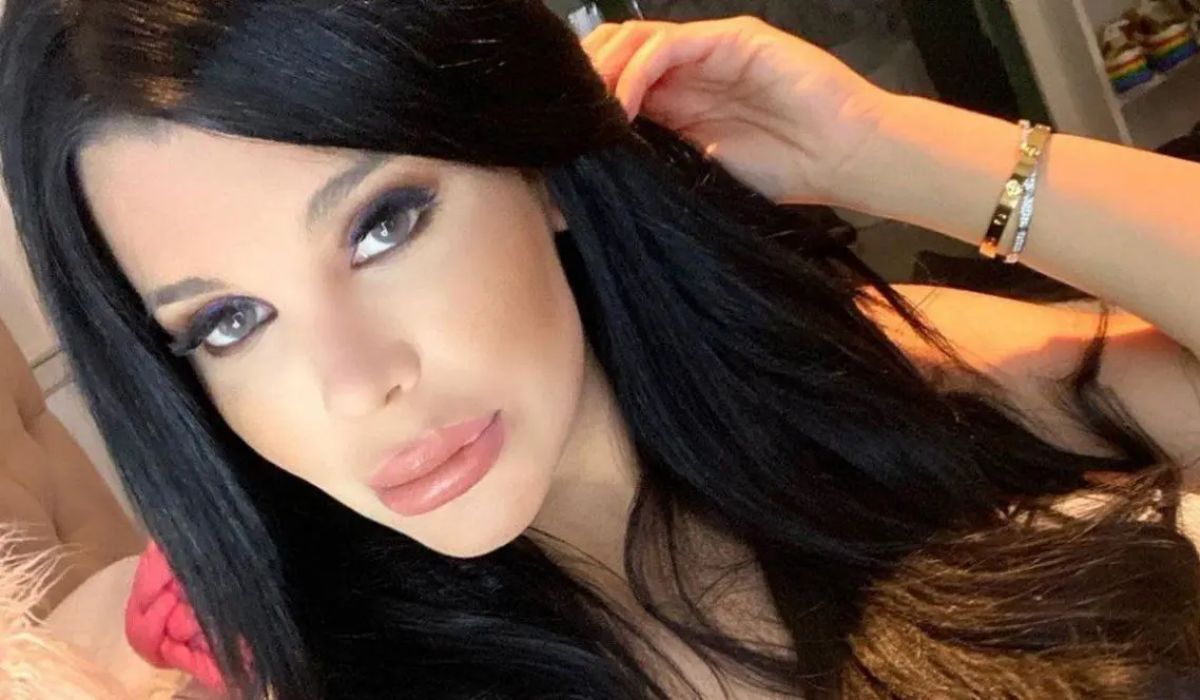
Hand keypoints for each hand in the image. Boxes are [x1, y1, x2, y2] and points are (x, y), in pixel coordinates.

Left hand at [582, 16, 892, 204]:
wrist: (847, 159)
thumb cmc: (784, 174)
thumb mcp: (697, 175)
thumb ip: (650, 164)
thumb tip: (581, 189)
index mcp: (675, 98)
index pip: (612, 82)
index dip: (581, 103)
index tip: (556, 141)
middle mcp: (686, 68)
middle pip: (613, 51)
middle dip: (582, 81)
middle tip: (564, 123)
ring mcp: (709, 48)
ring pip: (633, 39)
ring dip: (602, 72)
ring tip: (589, 113)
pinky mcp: (732, 38)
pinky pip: (668, 45)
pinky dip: (636, 73)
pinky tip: (622, 106)